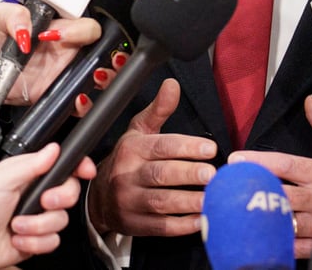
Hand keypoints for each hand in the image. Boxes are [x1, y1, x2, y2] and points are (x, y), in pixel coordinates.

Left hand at [0, 2, 100, 104]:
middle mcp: (65, 49)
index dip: (79, 29)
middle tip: (79, 60)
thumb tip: (26, 29)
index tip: (57, 35)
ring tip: (92, 78)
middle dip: (105, 54)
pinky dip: (84, 103)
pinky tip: (77, 100)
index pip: (84, 24)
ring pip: (98, 74)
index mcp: (57, 26)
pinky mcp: (58, 93)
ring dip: (103, 77)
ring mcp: (64, 72)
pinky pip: (80, 100)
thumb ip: (12, 14)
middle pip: (100, 48)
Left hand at [0, 142, 95, 269]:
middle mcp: (37, 194)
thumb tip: (53, 148)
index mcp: (30, 174)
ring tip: (17, 224)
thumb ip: (30, 164)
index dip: (79, 167)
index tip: (85, 171)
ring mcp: (38, 217)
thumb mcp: (1, 179)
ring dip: (37, 225)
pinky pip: (53, 240)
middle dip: (58, 199)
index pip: (63, 166)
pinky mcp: (38, 237)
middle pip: (70, 192)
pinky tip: (19, 237)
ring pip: (61, 220)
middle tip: (42, 202)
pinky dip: (35, 241)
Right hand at [86, 78, 217, 236]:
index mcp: (132, 149)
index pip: (161, 146)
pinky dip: (182, 225)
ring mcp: (129, 202)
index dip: (186, 147)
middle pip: (160, 174)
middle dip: (188, 174)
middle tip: (212, 174)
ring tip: (213, 198)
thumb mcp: (139, 131)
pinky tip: (202, 220)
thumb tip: (172, 84)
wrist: (99, 197)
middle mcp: (127, 175)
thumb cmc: (127, 160)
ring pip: (161, 203)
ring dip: (189, 202)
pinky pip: (160, 227)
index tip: (211, 148)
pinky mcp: (134, 225)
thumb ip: (159, 109)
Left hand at [231, 96, 311, 258]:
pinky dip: (273, 242)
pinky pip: (292, 247)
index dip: (259, 163)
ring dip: (258, 217)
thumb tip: (309, 103)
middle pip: (279, 196)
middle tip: (227, 186)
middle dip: (251, 190)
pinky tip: (256, 235)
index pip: (287, 166)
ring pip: (283, 223)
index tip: (236, 161)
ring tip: (233, 210)